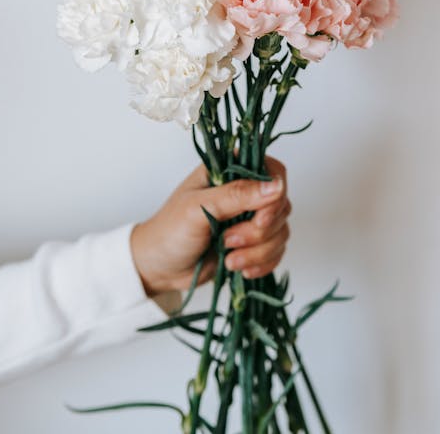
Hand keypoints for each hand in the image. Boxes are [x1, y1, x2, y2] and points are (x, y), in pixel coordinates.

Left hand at [130, 156, 290, 296]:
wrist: (159, 268)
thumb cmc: (170, 231)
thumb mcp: (199, 209)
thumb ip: (237, 195)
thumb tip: (276, 185)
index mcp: (229, 170)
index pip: (273, 171)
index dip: (274, 196)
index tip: (259, 218)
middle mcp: (244, 190)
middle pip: (281, 205)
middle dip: (259, 231)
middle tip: (228, 240)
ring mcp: (249, 217)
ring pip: (280, 231)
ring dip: (258, 251)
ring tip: (228, 258)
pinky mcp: (253, 243)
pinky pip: (277, 251)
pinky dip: (262, 263)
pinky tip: (239, 268)